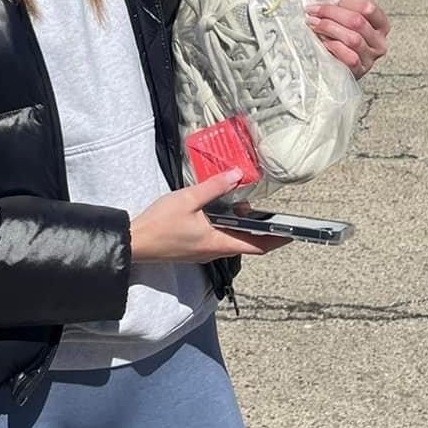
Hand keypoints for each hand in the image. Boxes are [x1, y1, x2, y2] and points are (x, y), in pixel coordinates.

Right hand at [131, 170, 288, 262]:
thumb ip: (214, 187)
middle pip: (246, 244)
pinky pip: (218, 240)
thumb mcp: (188, 198)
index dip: (276, 240)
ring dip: (241, 226)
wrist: (135, 242)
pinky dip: (226, 228)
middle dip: (259, 230)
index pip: (256, 246)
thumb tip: (237, 175)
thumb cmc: (160, 223)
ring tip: (243, 205)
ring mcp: (203, 252)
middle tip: (269, 214)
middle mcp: (214, 251)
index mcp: (218, 241)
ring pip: (231, 241)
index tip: (292, 233)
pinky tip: (220, 212)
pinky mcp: (194, 250)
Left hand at [306, 0, 395, 78]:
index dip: (342, 4)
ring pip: (351, 38)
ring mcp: (370, 59)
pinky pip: (348, 57)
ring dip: (327, 30)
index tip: (323, 4)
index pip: (367, 8)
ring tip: (315, 27)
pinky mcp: (358, 72)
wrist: (323, 52)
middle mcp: (380, 42)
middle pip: (357, 22)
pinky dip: (331, 48)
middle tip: (312, 14)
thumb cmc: (336, 22)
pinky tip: (323, 44)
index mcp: (381, 23)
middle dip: (330, 15)